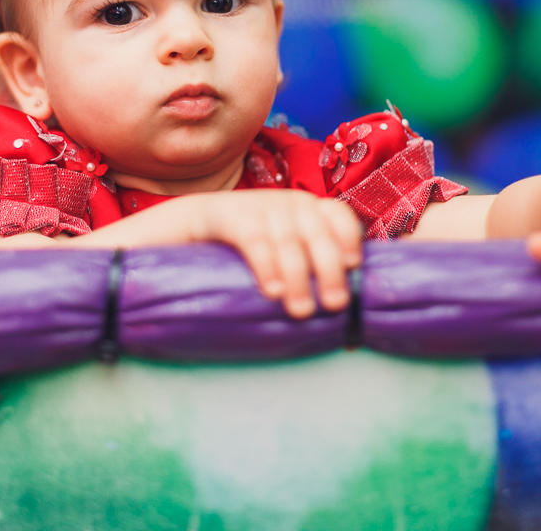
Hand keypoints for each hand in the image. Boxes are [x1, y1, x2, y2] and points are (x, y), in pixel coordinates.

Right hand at [184, 191, 362, 317]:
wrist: (188, 223)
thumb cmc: (245, 249)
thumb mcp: (281, 250)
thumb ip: (308, 272)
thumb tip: (345, 336)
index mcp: (306, 209)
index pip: (338, 214)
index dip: (348, 236)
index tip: (352, 265)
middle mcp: (287, 203)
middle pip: (317, 231)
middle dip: (328, 267)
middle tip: (334, 304)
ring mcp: (258, 206)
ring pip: (287, 239)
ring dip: (297, 275)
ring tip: (301, 310)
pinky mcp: (229, 214)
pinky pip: (253, 239)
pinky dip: (265, 264)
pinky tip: (271, 290)